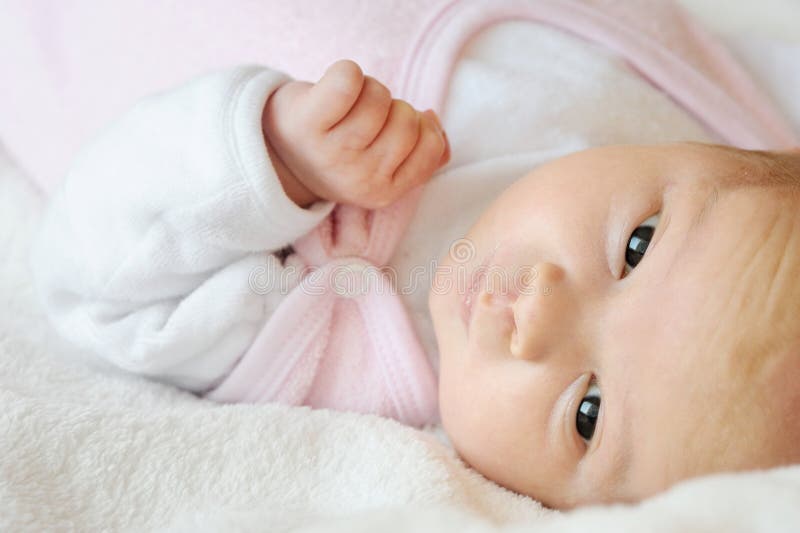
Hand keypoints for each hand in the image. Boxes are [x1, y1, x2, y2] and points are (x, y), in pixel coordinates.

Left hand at [262, 59, 449, 208]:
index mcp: (383, 193)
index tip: (391, 129)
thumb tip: (434, 122)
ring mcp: (332, 153)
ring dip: (368, 90)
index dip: (417, 125)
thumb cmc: (341, 151)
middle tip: (364, 117)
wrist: (278, 153)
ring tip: (347, 106)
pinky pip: (348, 79)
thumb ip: (423, 154)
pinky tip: (333, 89)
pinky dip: (346, 72)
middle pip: (407, 119)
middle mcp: (359, 179)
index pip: (429, 145)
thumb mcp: (383, 165)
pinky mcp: (307, 122)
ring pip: (380, 97)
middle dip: (392, 108)